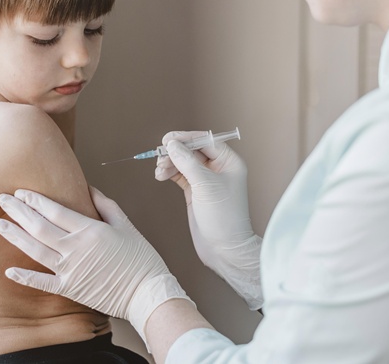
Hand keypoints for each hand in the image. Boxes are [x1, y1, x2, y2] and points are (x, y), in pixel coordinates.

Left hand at [0, 186, 192, 345]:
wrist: (146, 292)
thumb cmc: (140, 257)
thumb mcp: (125, 225)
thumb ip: (105, 205)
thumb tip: (88, 188)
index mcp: (90, 229)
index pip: (55, 210)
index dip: (35, 200)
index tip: (20, 192)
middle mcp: (76, 248)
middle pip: (40, 226)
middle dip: (18, 211)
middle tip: (2, 199)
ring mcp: (70, 269)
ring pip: (35, 249)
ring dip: (15, 236)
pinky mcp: (70, 288)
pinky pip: (42, 282)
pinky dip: (24, 277)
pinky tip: (8, 270)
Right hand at [156, 132, 262, 309]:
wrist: (224, 249)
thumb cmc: (223, 216)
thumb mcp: (205, 185)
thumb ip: (187, 162)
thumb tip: (172, 144)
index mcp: (229, 162)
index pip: (205, 140)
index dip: (186, 138)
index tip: (167, 139)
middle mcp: (219, 168)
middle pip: (192, 150)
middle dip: (175, 152)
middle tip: (159, 155)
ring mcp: (206, 180)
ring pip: (184, 162)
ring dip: (169, 163)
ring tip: (159, 171)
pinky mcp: (195, 191)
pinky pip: (180, 175)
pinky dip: (170, 173)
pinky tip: (161, 175)